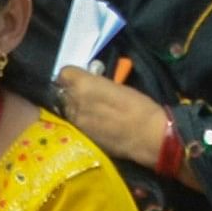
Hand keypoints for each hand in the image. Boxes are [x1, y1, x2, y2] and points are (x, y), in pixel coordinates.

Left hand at [56, 68, 174, 167]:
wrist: (148, 137)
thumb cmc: (139, 107)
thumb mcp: (116, 86)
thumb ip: (96, 84)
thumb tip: (89, 84)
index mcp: (84, 85)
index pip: (64, 73)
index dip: (73, 76)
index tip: (81, 78)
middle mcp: (73, 102)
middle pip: (63, 92)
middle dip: (72, 92)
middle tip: (86, 95)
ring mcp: (75, 121)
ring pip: (66, 108)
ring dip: (75, 107)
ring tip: (91, 111)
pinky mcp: (80, 135)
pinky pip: (74, 123)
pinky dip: (81, 121)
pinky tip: (95, 124)